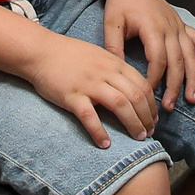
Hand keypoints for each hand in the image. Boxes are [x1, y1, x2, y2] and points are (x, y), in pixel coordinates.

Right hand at [25, 32, 159, 148]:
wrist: (41, 51)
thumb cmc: (70, 55)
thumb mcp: (100, 56)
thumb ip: (116, 70)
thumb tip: (133, 89)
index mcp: (114, 63)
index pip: (143, 85)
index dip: (152, 105)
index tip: (154, 119)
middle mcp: (106, 73)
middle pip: (136, 96)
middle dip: (147, 117)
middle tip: (149, 133)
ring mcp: (89, 84)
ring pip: (120, 105)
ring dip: (132, 124)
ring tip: (138, 138)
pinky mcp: (72, 96)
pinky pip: (89, 116)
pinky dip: (99, 132)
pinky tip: (105, 144)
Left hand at [100, 0, 194, 111]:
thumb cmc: (120, 3)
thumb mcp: (111, 23)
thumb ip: (113, 47)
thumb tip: (117, 72)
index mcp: (152, 28)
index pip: (157, 59)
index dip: (154, 79)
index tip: (148, 94)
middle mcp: (170, 28)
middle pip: (177, 62)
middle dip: (174, 87)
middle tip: (168, 107)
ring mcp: (179, 27)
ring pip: (190, 55)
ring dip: (193, 78)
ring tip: (192, 99)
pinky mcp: (182, 25)